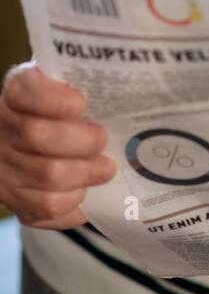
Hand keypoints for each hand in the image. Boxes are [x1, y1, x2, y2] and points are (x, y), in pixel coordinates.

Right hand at [0, 62, 115, 228]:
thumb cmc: (56, 114)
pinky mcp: (15, 202)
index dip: (54, 100)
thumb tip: (113, 86)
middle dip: (81, 141)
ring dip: (84, 173)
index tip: (80, 104)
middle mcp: (3, 131)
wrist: (26, 147)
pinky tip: (86, 191)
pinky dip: (73, 201)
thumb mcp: (61, 88)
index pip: (26, 91)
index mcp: (17, 95)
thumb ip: (78, 85)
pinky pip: (46, 208)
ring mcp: (5, 170)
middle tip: (103, 140)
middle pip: (38, 136)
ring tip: (105, 168)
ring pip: (47, 176)